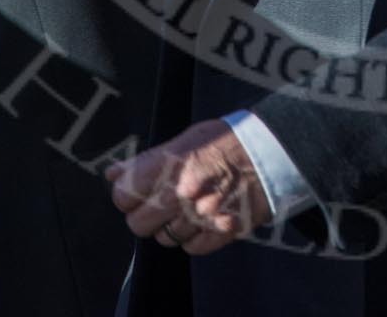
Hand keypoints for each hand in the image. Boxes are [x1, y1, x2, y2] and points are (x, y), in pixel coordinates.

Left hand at [107, 119, 273, 253]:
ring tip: (187, 207)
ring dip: (171, 226)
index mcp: (170, 165)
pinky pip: (192, 247)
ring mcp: (203, 215)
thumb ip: (147, 160)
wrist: (273, 150)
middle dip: (145, 214)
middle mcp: (183, 193)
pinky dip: (194, 237)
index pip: (123, 195)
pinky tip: (202, 218)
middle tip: (160, 202)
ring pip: (165, 238)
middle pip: (139, 224)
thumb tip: (114, 174)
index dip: (127, 194)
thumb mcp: (186, 138)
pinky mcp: (223, 231)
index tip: (136, 191)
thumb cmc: (229, 140)